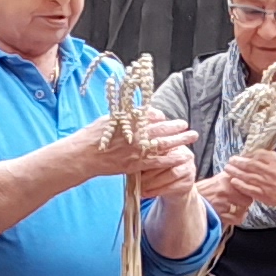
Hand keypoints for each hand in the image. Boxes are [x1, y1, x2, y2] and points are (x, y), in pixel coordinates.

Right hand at [70, 113, 195, 189]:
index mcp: (130, 121)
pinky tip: (182, 157)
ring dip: (180, 140)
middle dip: (177, 127)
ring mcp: (137, 150)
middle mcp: (136, 134)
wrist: (83, 155)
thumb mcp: (109, 118)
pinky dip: (171, 159)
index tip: (166, 119)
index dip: (162, 118)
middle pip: (162, 129)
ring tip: (192, 137)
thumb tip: (144, 111)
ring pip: (164, 144)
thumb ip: (127, 114)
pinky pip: (158, 161)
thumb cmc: (92, 136)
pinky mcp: (136, 164)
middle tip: (187, 125)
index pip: (152, 116)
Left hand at [128, 135, 201, 201]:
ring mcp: (189, 169)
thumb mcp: (154, 161)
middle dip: (149, 172)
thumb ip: (147, 157)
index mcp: (175, 145)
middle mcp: (185, 155)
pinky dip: (157, 191)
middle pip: (166, 162)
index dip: (147, 157)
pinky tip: (147, 194)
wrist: (176, 188)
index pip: (161, 149)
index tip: (133, 164)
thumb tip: (131, 160)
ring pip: (170, 174)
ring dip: (153, 182)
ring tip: (140, 188)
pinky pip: (172, 187)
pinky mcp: (189, 182)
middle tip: (135, 179)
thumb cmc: (160, 171)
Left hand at [214, 149, 275, 222]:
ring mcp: (266, 183)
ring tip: (227, 169)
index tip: (240, 156)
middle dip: (237, 162)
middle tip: (230, 160)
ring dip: (235, 172)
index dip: (247, 155)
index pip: (257, 155)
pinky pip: (249, 189)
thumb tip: (253, 154)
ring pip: (247, 176)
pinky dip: (240, 185)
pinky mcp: (263, 194)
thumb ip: (269, 157)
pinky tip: (233, 181)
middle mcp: (270, 171)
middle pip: (249, 165)